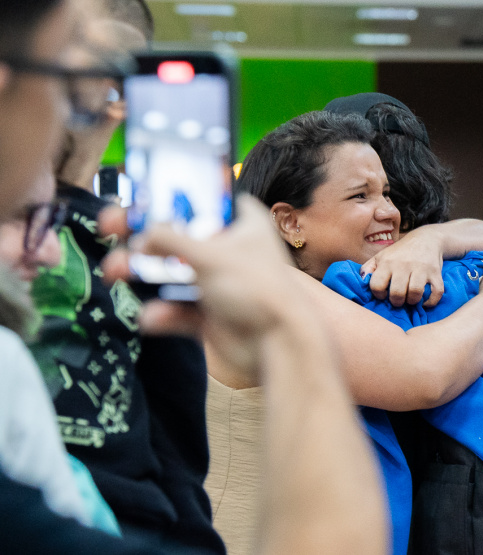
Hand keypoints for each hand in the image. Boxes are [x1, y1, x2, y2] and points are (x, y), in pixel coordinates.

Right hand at [100, 196, 305, 373]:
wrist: (278, 347)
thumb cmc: (257, 289)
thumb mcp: (210, 255)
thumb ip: (170, 239)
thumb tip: (140, 235)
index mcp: (243, 223)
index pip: (205, 198)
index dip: (173, 194)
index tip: (138, 193)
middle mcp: (231, 250)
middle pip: (179, 235)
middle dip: (142, 235)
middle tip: (110, 228)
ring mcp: (220, 283)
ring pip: (172, 273)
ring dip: (141, 272)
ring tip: (115, 271)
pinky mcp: (212, 315)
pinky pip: (178, 309)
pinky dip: (163, 312)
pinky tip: (151, 316)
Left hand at [360, 226, 444, 307]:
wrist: (426, 239)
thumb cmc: (400, 252)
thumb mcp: (381, 256)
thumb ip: (368, 268)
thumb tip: (362, 280)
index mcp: (387, 262)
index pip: (377, 285)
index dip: (378, 294)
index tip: (383, 294)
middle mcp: (403, 265)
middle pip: (397, 292)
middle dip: (396, 302)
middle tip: (398, 300)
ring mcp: (421, 268)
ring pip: (415, 293)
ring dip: (412, 301)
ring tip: (411, 299)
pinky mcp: (436, 272)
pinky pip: (436, 292)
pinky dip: (431, 301)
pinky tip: (425, 301)